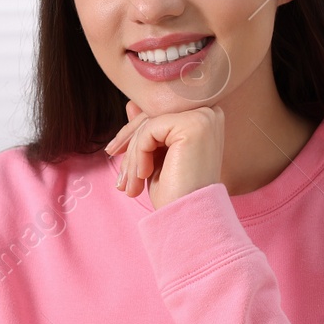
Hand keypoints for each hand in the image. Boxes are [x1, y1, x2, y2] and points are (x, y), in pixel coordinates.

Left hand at [103, 100, 224, 209]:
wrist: (190, 219)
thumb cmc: (177, 193)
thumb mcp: (157, 157)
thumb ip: (150, 129)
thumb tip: (132, 103)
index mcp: (205, 118)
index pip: (159, 113)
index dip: (134, 133)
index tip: (114, 153)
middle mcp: (209, 112)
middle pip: (152, 115)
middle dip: (128, 144)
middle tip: (119, 177)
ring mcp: (203, 116)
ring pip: (148, 124)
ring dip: (132, 156)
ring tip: (130, 185)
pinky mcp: (193, 125)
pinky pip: (149, 131)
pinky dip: (138, 155)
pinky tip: (143, 176)